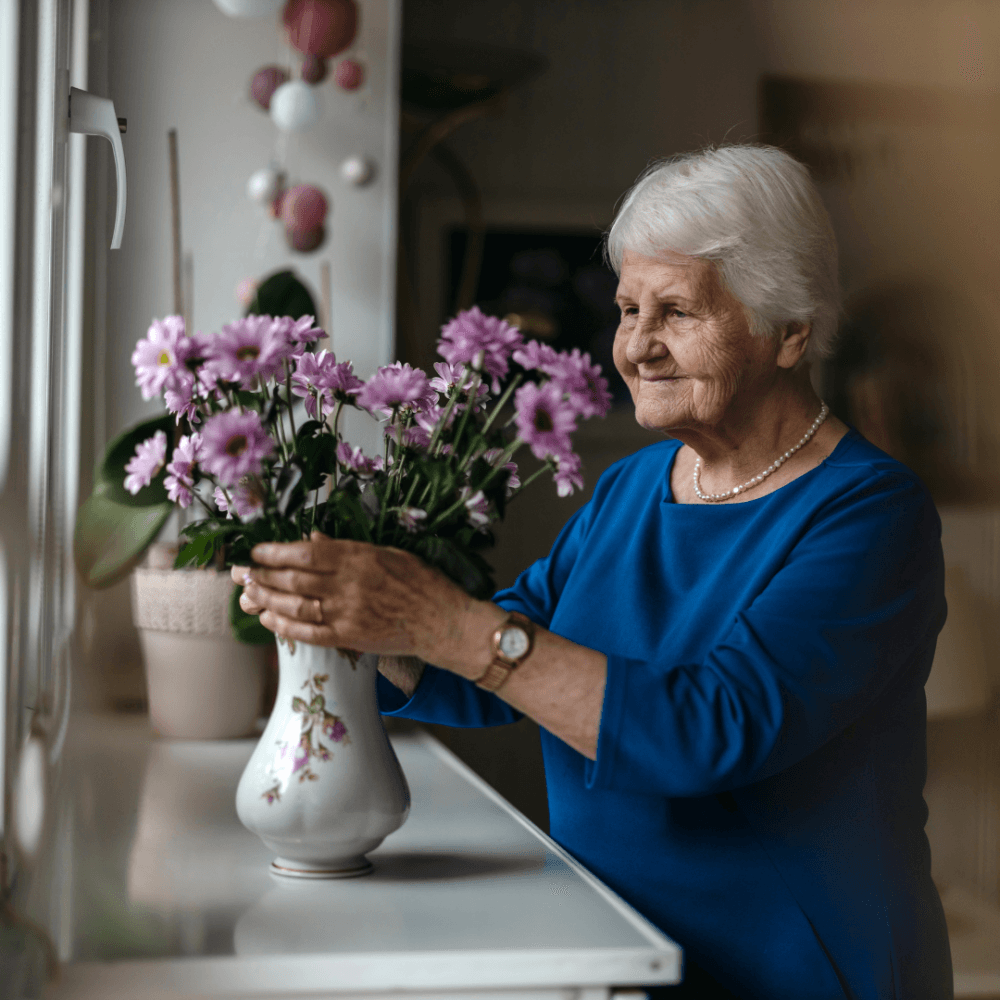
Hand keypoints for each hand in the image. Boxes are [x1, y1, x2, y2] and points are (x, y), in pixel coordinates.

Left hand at [231, 531, 503, 675]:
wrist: (443, 622)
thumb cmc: (421, 583)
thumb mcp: (388, 554)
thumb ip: (347, 548)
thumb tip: (312, 541)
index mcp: (359, 558)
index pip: (306, 553)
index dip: (275, 552)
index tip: (257, 551)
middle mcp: (349, 585)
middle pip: (293, 579)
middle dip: (261, 574)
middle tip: (240, 571)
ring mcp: (347, 613)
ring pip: (295, 605)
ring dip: (266, 598)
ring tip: (247, 592)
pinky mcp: (349, 637)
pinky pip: (308, 632)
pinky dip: (284, 625)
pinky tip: (268, 618)